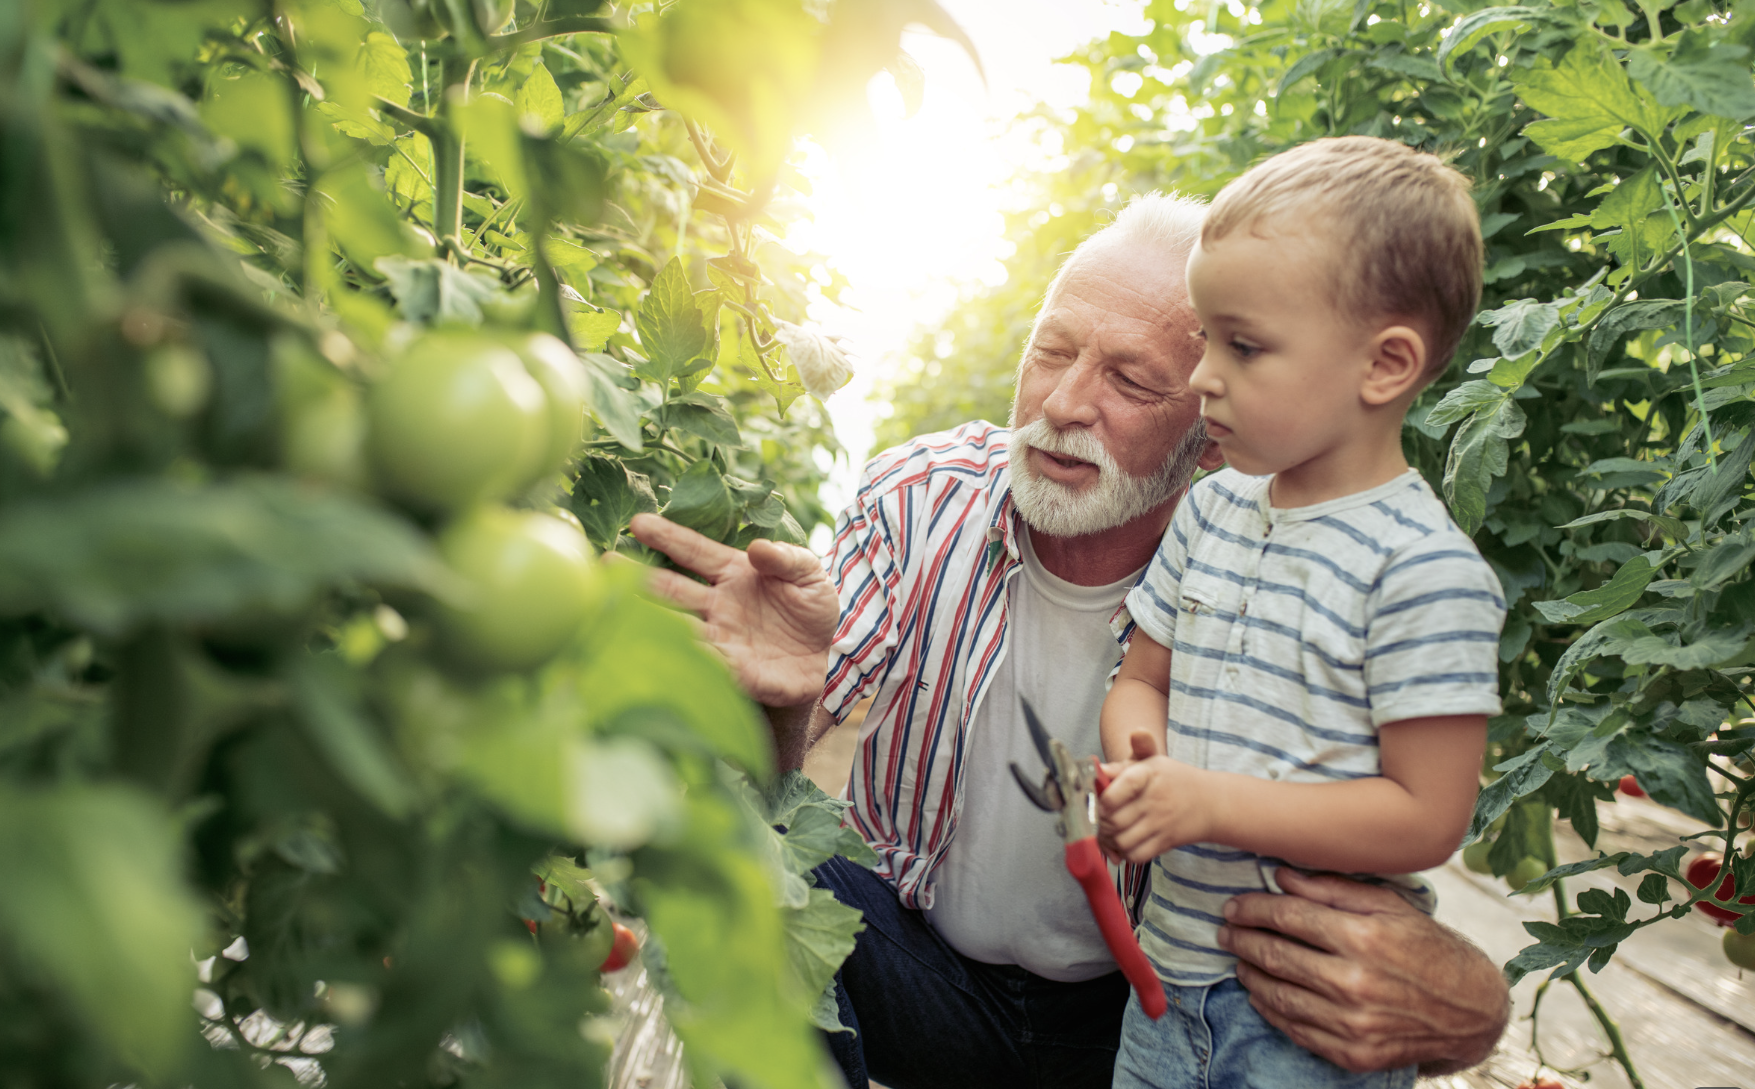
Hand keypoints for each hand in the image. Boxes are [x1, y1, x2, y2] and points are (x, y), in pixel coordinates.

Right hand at [628, 513, 838, 707]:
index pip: (694, 551)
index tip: (637, 522)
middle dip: (640, 577)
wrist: (827, 656)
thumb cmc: (810, 608)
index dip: (667, 537)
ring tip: (622, 608)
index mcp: (732, 573)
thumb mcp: (809, 574)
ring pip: (681, 626)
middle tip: (606, 562)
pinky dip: (694, 657)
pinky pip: (711, 663)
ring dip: (654, 618)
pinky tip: (673, 652)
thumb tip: (758, 548)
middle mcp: (717, 605)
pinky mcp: (736, 671)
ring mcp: (722, 638)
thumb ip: (787, 559)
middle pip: (672, 588)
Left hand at [1097, 749, 1209, 863]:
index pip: (1117, 789)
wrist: (1211, 803)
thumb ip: (1122, 765)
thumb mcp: (1152, 763)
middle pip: (1113, 820)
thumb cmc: (1175, 780)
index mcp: (1147, 775)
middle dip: (1099, 821)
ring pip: (1121, 840)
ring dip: (1109, 839)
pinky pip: (1136, 855)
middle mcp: (1154, 799)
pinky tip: (1124, 843)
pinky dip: (1125, 853)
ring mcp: (1160, 823)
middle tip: (1098, 819)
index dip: (1102, 799)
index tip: (1099, 800)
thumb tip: (1096, 768)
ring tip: (1109, 832)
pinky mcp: (1165, 842)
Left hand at [1217, 868, 1508, 1075]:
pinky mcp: (1354, 1053)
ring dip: (1250, 975)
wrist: (1469, 1008)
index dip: (1252, 909)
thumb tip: (1280, 873)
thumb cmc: (1426, 946)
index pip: (1287, 917)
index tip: (1232, 905)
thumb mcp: (1388, 905)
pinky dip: (1271, 1010)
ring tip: (1239, 959)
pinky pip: (1296, 1030)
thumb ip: (1331, 889)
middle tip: (1224, 931)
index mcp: (1364, 937)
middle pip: (1276, 956)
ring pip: (1279, 995)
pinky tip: (1261, 994)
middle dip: (1242, 940)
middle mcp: (1356, 982)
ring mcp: (1354, 1023)